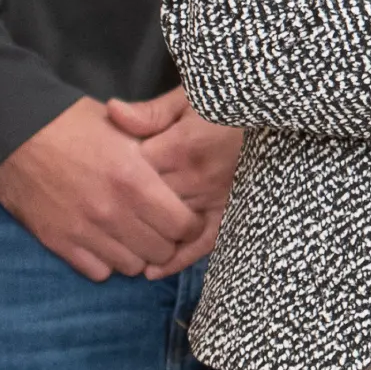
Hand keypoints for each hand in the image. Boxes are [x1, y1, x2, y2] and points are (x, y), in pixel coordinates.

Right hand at [0, 95, 209, 282]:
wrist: (14, 133)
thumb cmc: (70, 122)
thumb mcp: (120, 126)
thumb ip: (153, 152)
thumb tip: (179, 171)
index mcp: (134, 179)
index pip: (183, 226)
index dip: (188, 223)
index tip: (184, 217)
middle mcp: (113, 211)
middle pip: (161, 252)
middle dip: (165, 240)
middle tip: (157, 227)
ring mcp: (85, 231)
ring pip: (132, 267)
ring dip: (136, 253)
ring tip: (130, 234)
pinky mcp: (60, 243)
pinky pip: (99, 272)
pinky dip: (106, 261)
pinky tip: (103, 240)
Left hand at [106, 84, 241, 275]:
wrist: (270, 117)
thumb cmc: (227, 104)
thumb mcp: (188, 99)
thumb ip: (151, 112)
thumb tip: (112, 112)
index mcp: (181, 147)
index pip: (133, 172)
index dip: (113, 176)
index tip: (100, 177)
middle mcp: (195, 179)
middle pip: (146, 205)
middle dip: (122, 212)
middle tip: (101, 215)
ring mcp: (213, 200)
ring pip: (168, 228)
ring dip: (143, 239)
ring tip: (116, 248)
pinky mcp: (229, 213)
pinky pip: (202, 244)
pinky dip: (178, 260)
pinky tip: (154, 271)